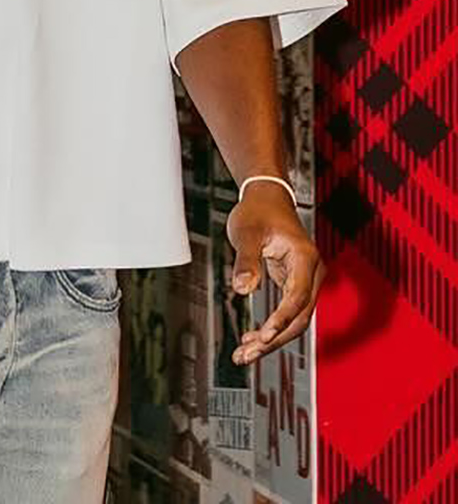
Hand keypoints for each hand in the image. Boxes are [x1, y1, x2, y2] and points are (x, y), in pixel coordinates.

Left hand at [226, 182, 324, 365]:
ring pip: (295, 319)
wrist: (267, 198)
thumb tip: (242, 290)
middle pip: (299, 317)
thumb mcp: (247, 233)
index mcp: (305, 259)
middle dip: (274, 339)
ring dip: (272, 339)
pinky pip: (287, 312)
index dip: (281, 319)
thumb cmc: (257, 211)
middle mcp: (311, 273)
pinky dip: (271, 328)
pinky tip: (252, 341)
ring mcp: (305, 280)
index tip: (263, 336)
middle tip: (246, 355)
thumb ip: (246, 260)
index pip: (297, 298)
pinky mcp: (295, 285)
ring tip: (244, 355)